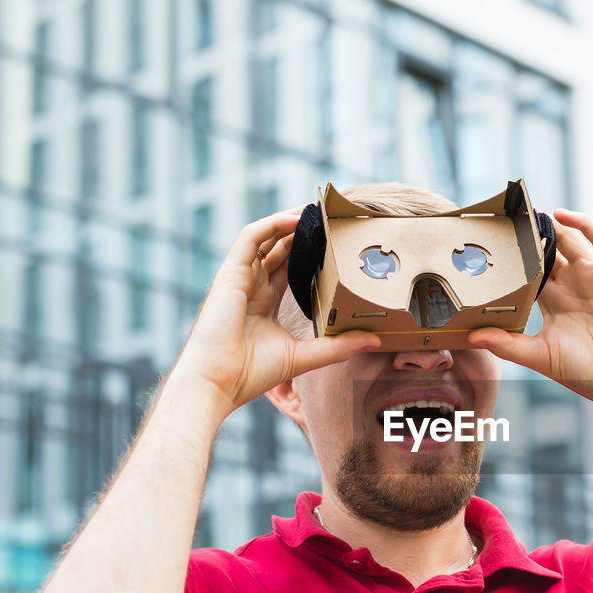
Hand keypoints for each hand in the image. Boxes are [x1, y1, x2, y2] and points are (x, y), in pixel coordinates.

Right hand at [171, 209, 379, 417]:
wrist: (217, 383)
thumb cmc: (251, 374)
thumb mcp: (305, 356)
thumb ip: (338, 346)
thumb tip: (374, 340)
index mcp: (264, 304)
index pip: (289, 269)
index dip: (309, 254)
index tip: (334, 243)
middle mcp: (251, 287)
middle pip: (279, 249)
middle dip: (303, 232)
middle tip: (331, 219)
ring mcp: (240, 278)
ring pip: (266, 238)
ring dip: (289, 221)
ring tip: (317, 210)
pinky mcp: (230, 273)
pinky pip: (251, 238)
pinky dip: (272, 224)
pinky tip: (296, 219)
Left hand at [466, 209, 592, 429]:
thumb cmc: (583, 371)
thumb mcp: (537, 354)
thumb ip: (506, 344)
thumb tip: (471, 336)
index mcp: (554, 303)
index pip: (531, 272)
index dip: (515, 258)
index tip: (492, 244)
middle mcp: (572, 286)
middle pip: (550, 251)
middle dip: (532, 235)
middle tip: (510, 217)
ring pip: (571, 241)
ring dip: (554, 225)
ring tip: (531, 211)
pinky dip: (585, 224)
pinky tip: (563, 216)